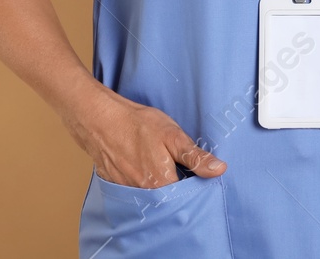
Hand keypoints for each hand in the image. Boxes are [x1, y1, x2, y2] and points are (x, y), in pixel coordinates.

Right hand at [66, 86, 225, 188]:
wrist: (101, 120)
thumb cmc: (138, 125)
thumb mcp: (173, 136)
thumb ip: (195, 157)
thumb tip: (219, 170)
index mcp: (161, 183)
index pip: (187, 196)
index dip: (195, 185)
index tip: (198, 174)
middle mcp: (144, 193)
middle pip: (168, 199)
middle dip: (178, 188)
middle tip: (178, 166)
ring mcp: (127, 191)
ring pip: (151, 196)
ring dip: (160, 186)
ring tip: (161, 165)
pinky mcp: (116, 185)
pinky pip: (135, 191)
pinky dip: (143, 183)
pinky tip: (144, 167)